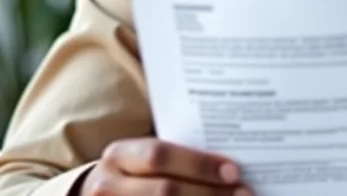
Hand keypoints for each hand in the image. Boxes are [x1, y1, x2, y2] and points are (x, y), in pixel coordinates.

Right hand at [81, 137, 250, 195]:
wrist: (102, 194)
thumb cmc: (137, 171)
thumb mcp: (146, 158)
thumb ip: (178, 156)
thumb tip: (230, 163)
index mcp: (118, 155)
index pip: (160, 155)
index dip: (198, 163)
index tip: (234, 171)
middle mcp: (107, 186)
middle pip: (165, 191)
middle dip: (208, 193)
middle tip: (244, 193)